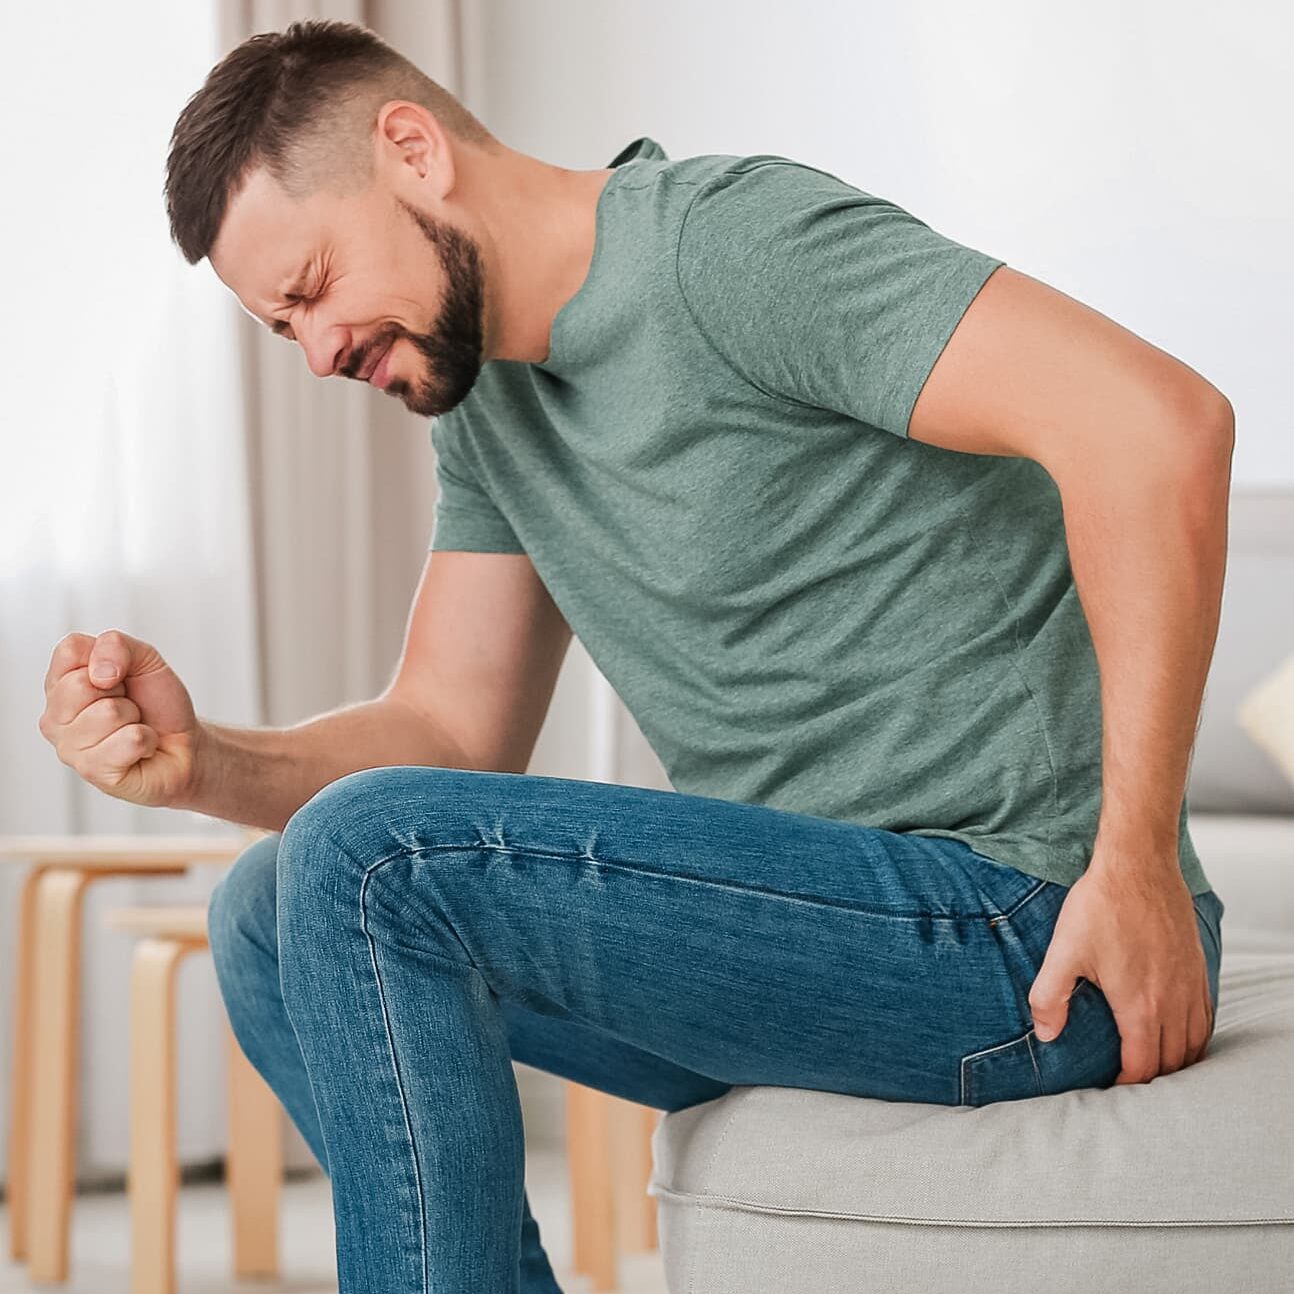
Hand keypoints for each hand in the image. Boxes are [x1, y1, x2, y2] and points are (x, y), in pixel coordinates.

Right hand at [38, 629, 201, 809]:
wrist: (184, 744)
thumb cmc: (156, 705)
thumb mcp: (144, 659)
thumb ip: (117, 645)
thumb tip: (100, 672)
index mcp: (60, 685)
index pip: (69, 650)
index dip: (108, 657)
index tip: (119, 676)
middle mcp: (56, 718)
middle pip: (81, 684)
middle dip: (121, 691)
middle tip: (129, 705)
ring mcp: (70, 748)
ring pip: (108, 713)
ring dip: (135, 718)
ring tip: (133, 727)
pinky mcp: (94, 771)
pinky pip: (129, 740)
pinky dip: (147, 739)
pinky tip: (140, 748)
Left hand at [1027, 849, 1214, 1084]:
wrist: (1138, 865)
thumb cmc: (1099, 907)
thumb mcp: (1063, 952)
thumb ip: (1050, 998)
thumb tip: (1045, 1035)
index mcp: (1140, 1007)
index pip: (1142, 1067)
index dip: (1126, 1085)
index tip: (1110, 1088)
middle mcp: (1173, 1002)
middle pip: (1172, 1061)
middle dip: (1152, 1079)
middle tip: (1130, 1083)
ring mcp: (1190, 985)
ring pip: (1195, 1042)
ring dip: (1177, 1061)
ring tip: (1155, 1066)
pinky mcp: (1198, 967)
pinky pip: (1206, 1015)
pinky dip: (1195, 1035)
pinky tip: (1179, 1031)